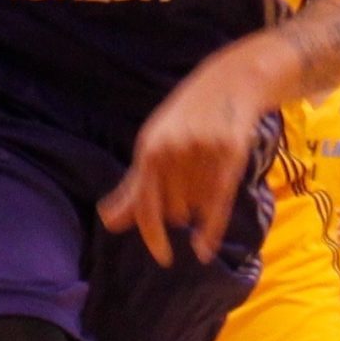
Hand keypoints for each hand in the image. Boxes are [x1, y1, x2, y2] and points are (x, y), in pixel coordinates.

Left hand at [100, 58, 264, 265]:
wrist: (230, 83)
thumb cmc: (185, 119)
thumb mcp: (154, 146)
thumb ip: (132, 187)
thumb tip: (107, 221)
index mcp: (151, 148)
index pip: (146, 204)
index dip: (153, 235)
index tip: (163, 257)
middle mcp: (175, 150)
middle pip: (174, 210)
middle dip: (180, 210)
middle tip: (190, 186)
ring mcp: (204, 151)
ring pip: (197, 206)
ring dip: (198, 207)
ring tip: (205, 178)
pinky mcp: (231, 153)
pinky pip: (219, 203)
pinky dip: (211, 231)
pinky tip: (204, 250)